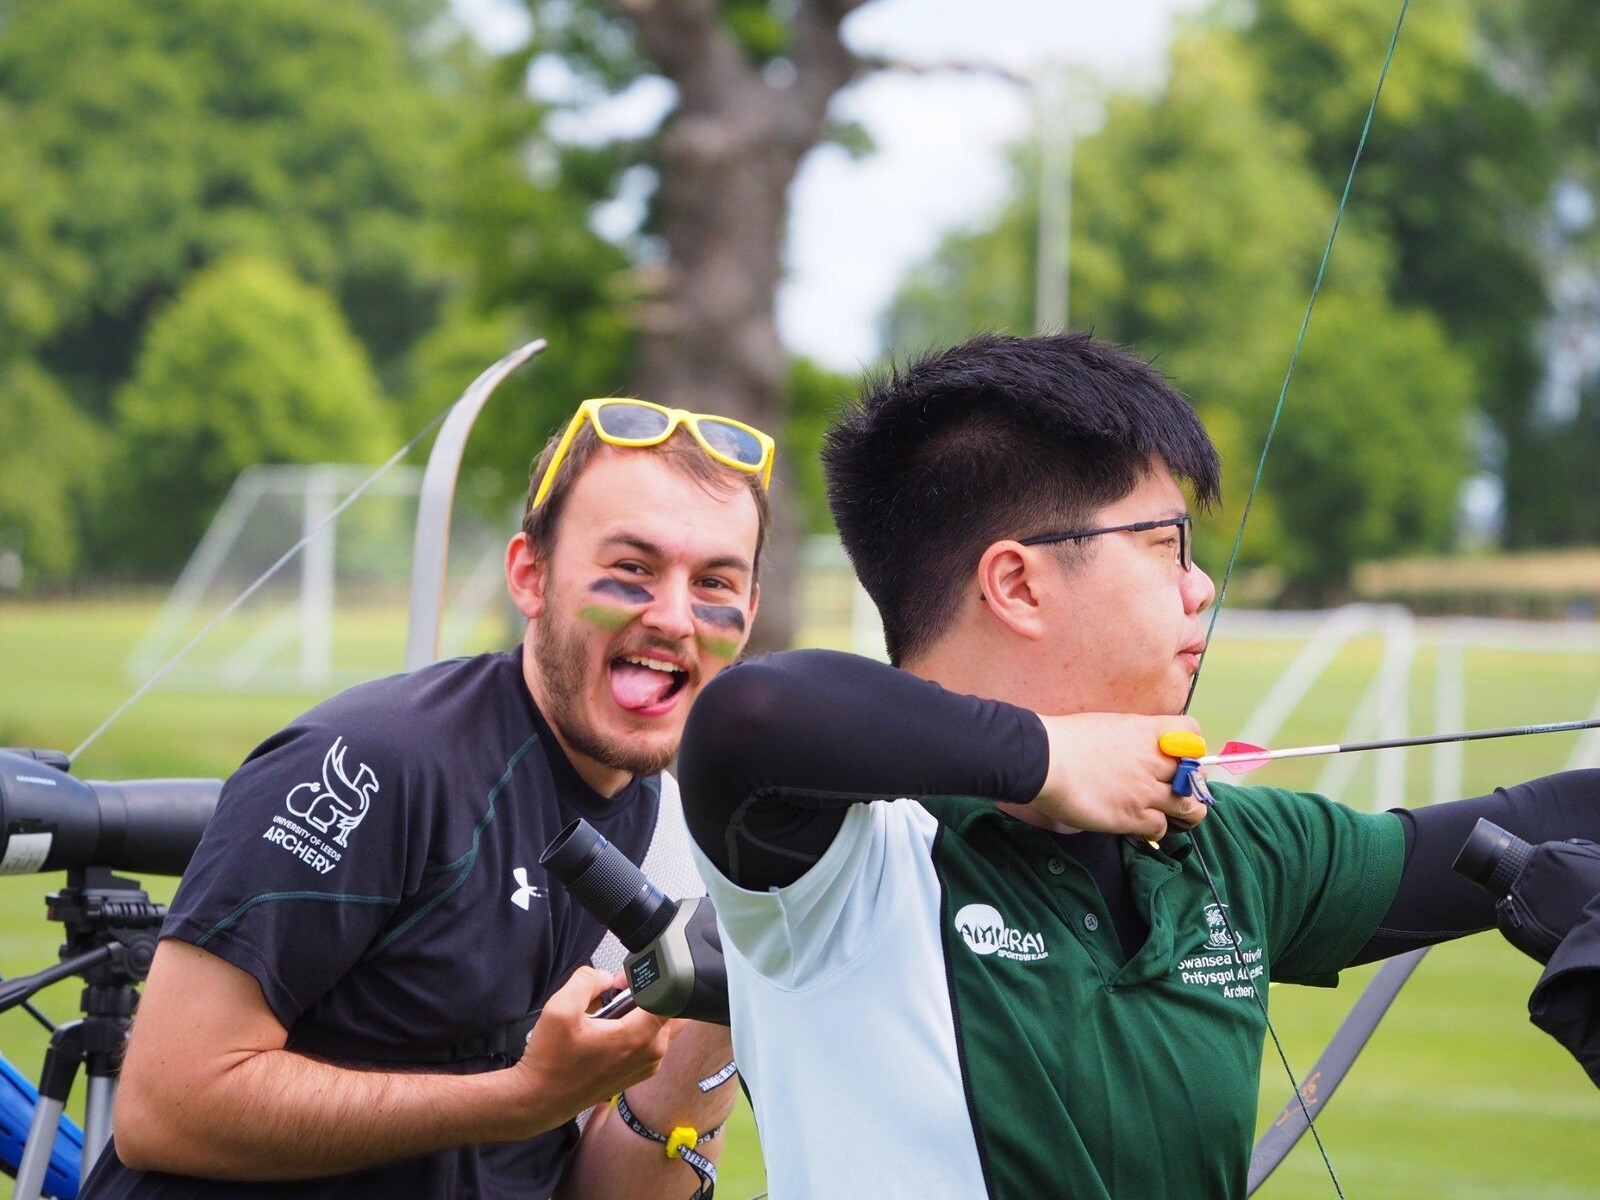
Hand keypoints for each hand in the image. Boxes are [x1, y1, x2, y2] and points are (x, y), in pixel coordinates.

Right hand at [510, 966, 670, 1133]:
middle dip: (647, 993)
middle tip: (615, 992)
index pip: (671, 996)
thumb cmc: (551, 1061)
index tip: (624, 981)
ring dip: (641, 1010)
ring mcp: (648, 1065)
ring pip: (661, 1023)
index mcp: (639, 1037)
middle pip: (669, 1007)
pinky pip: (650, 1039)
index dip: (650, 979)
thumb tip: (608, 977)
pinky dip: (636, 1027)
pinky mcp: (640, 1072)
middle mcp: (652, 1053)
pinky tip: (608, 1028)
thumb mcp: (561, 1008)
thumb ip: (588, 979)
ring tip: (608, 1012)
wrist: (541, 1100)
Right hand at [1032, 713, 1207, 838]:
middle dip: (1191, 786)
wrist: (1044, 760)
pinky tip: (1140, 825)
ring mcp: (1145, 790)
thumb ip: (1131, 738)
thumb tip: (1135, 750)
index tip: (1180, 758)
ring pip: (1189, 807)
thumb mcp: (1107, 725)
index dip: (1190, 748)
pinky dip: (1154, 829)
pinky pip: (1161, 827)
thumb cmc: (1066, 740)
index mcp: (1147, 732)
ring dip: (1183, 813)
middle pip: (1196, 776)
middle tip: (1176, 792)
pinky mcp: (1133, 816)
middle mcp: (1153, 760)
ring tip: (1171, 815)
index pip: (1192, 734)